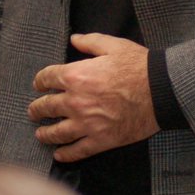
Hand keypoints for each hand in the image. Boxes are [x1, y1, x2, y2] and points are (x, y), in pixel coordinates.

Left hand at [28, 33, 157, 161]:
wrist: (161, 91)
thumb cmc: (138, 66)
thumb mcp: (113, 46)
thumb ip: (90, 42)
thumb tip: (74, 39)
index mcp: (76, 76)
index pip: (47, 79)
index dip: (40, 81)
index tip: (39, 85)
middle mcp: (75, 102)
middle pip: (46, 107)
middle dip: (37, 109)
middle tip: (33, 111)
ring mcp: (87, 124)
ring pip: (56, 133)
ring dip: (45, 134)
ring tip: (40, 134)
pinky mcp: (100, 140)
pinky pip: (77, 151)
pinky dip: (65, 154)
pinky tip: (59, 155)